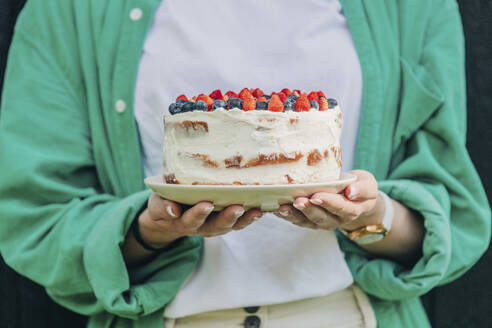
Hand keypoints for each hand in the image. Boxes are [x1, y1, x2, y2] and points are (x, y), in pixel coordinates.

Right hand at [138, 193, 262, 248]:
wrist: (170, 215)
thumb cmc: (164, 205)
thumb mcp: (157, 205)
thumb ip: (162, 208)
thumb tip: (171, 210)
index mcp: (184, 221)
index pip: (191, 219)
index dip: (198, 214)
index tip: (206, 204)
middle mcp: (202, 227)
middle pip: (217, 226)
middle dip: (228, 217)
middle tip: (237, 208)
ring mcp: (216, 224)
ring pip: (232, 225)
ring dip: (246, 219)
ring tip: (257, 211)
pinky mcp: (227, 220)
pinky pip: (242, 220)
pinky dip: (255, 215)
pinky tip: (268, 208)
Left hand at [274, 170, 383, 230]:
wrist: (353, 196)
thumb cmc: (359, 187)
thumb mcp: (368, 184)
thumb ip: (363, 189)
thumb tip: (351, 192)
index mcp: (351, 210)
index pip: (340, 208)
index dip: (328, 203)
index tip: (317, 196)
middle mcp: (335, 220)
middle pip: (321, 217)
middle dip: (308, 209)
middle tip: (298, 200)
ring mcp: (320, 222)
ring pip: (306, 221)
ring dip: (294, 215)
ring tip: (283, 207)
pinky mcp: (308, 221)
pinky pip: (296, 220)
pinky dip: (285, 215)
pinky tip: (275, 208)